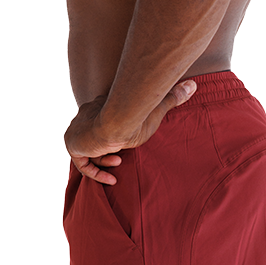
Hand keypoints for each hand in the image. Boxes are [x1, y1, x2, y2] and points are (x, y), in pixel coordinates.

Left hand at [64, 79, 197, 183]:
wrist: (116, 122)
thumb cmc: (135, 115)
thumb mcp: (155, 111)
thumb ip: (171, 99)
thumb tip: (193, 85)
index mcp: (98, 106)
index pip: (99, 122)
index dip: (113, 137)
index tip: (124, 148)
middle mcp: (83, 116)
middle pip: (91, 137)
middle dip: (107, 149)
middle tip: (122, 156)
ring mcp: (76, 131)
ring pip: (87, 151)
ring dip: (104, 161)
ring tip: (119, 161)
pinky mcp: (72, 145)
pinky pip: (81, 164)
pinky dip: (96, 174)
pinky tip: (112, 179)